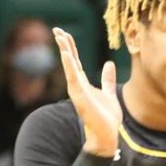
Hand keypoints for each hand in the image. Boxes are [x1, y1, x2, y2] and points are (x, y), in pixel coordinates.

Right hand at [53, 28, 121, 156]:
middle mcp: (78, 85)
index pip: (74, 61)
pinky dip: (69, 66)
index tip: (64, 33)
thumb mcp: (109, 93)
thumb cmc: (107, 118)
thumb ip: (107, 79)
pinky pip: (73, 78)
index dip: (70, 46)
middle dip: (64, 44)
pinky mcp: (80, 97)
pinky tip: (66, 54)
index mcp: (83, 83)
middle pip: (69, 60)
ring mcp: (77, 91)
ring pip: (69, 66)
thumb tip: (109, 64)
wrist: (108, 136)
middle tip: (56, 29)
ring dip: (64, 51)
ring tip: (59, 36)